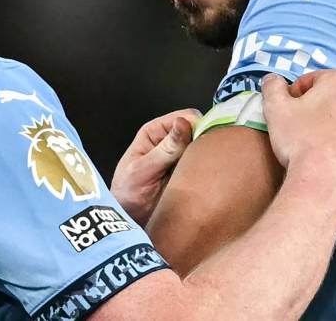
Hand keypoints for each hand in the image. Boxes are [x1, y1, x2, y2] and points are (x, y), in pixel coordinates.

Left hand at [110, 109, 201, 225]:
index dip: (197, 125)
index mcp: (155, 132)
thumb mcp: (142, 169)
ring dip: (208, 158)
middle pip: (199, 130)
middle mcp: (171, 141)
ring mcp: (182, 157)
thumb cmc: (126, 191)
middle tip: (206, 157)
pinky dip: (209, 171)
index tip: (202, 139)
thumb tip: (183, 123)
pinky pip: (206, 167)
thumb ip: (164, 149)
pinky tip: (207, 179)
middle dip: (206, 141)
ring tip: (206, 170)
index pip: (185, 116)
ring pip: (204, 149)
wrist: (129, 219)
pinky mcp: (190, 174)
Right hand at [263, 71, 335, 198]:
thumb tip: (273, 80)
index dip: (295, 96)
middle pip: (332, 96)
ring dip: (334, 123)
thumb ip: (272, 86)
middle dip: (317, 107)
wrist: (325, 181)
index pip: (311, 80)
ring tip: (318, 142)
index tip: (289, 113)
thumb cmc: (300, 140)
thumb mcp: (275, 107)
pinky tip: (333, 153)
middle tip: (302, 127)